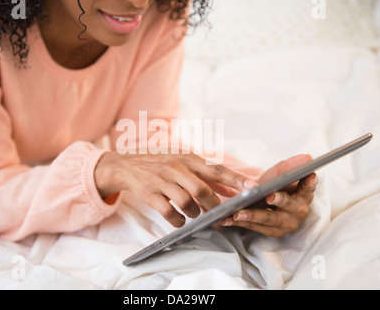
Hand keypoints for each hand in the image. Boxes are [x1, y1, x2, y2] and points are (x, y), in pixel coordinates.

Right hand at [95, 151, 249, 227]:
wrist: (126, 165)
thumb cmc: (160, 163)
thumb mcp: (183, 162)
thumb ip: (206, 176)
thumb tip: (232, 189)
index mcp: (187, 158)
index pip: (216, 169)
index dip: (236, 179)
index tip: (253, 187)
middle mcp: (175, 167)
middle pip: (201, 189)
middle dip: (212, 204)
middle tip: (217, 212)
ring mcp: (161, 180)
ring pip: (186, 203)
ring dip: (194, 213)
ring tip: (194, 214)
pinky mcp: (149, 194)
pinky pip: (168, 212)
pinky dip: (178, 220)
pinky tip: (179, 220)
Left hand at [221, 155, 317, 237]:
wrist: (262, 201)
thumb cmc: (274, 186)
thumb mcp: (279, 175)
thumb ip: (289, 167)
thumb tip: (307, 157)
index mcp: (303, 195)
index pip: (308, 187)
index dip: (310, 182)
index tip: (310, 175)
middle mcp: (298, 211)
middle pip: (289, 206)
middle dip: (279, 200)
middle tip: (269, 196)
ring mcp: (286, 224)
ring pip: (269, 219)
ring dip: (253, 216)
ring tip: (238, 213)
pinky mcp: (272, 232)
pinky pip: (255, 228)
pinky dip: (241, 223)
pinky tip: (228, 219)